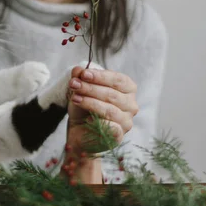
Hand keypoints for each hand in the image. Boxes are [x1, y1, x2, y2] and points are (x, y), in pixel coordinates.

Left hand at [61, 66, 137, 183]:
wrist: (80, 130)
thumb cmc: (85, 106)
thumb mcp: (80, 89)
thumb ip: (80, 78)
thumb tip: (78, 69)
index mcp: (127, 89)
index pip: (118, 80)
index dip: (101, 76)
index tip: (83, 74)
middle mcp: (131, 105)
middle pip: (112, 94)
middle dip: (91, 88)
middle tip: (74, 84)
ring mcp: (126, 121)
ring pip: (110, 110)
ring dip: (90, 102)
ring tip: (75, 98)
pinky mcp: (119, 136)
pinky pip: (112, 128)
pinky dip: (98, 122)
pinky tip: (87, 119)